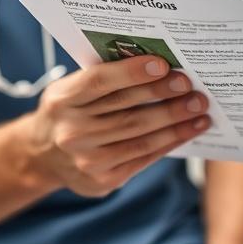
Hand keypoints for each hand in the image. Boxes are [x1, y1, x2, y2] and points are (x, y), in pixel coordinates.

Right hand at [22, 56, 209, 196]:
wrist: (42, 156)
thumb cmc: (69, 111)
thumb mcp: (71, 89)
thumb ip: (104, 77)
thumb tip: (157, 64)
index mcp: (62, 100)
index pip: (99, 82)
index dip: (132, 73)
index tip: (162, 64)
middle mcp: (72, 132)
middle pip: (127, 111)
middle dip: (164, 97)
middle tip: (192, 86)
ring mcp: (87, 159)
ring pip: (141, 136)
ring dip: (176, 121)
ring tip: (200, 108)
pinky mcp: (104, 180)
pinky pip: (145, 157)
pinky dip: (171, 141)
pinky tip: (190, 129)